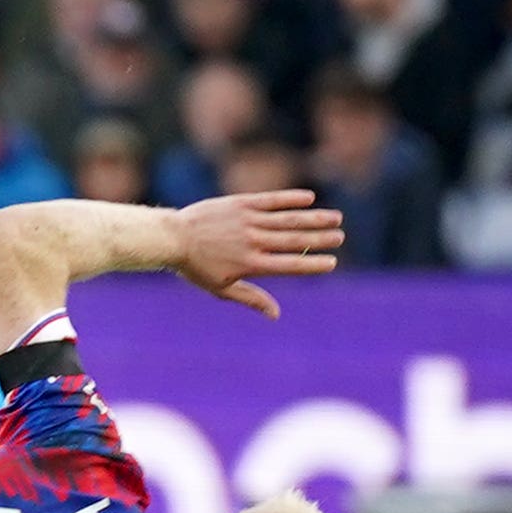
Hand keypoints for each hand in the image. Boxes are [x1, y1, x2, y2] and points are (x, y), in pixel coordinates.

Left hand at [171, 189, 343, 317]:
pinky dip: (290, 199)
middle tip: (341, 237)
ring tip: (336, 217)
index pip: (290, 265)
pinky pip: (270, 200)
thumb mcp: (221, 288)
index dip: (313, 264)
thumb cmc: (195, 267)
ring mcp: (247, 220)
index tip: (332, 262)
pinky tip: (309, 198)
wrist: (170, 237)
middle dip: (320, 239)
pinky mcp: (239, 203)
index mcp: (250, 264)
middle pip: (294, 240)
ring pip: (287, 219)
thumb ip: (251, 298)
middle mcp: (252, 241)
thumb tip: (276, 314)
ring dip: (314, 218)